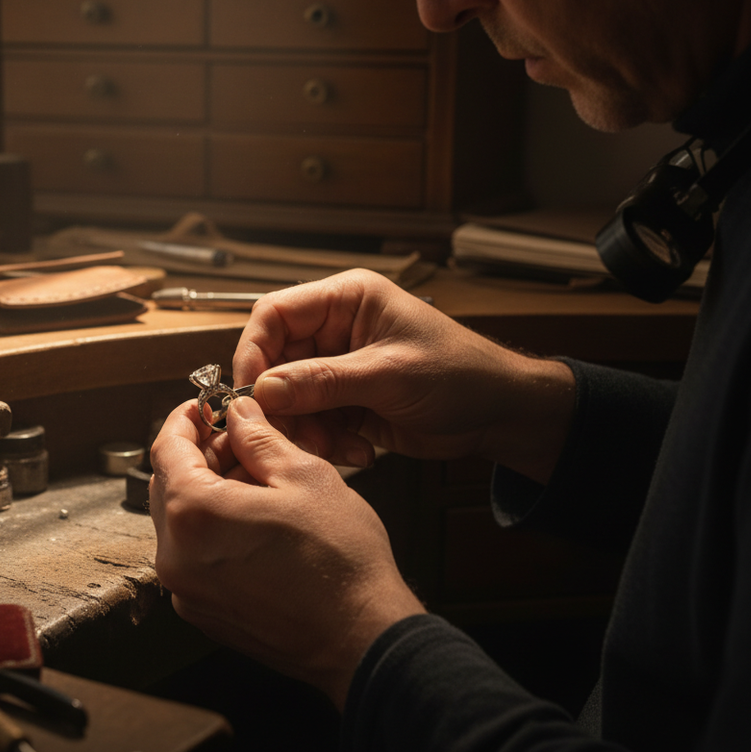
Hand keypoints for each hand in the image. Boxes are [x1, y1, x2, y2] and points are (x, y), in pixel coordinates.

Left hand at [149, 395, 424, 708]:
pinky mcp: (204, 612)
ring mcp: (187, 590)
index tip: (203, 407)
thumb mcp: (304, 476)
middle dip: (199, 455)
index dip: (185, 420)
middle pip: (168, 485)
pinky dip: (213, 530)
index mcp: (193, 515)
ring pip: (181, 522)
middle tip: (239, 438)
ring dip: (208, 492)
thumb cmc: (340, 564)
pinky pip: (194, 556)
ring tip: (257, 479)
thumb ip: (259, 439)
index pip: (166, 449)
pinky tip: (254, 519)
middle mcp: (176, 558)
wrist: (362, 638)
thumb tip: (240, 415)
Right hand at [235, 269, 574, 483]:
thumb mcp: (390, 374)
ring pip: (289, 399)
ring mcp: (338, 368)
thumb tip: (263, 388)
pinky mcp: (345, 401)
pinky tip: (358, 452)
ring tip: (337, 447)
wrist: (501, 415)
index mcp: (347, 300)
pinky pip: (312, 422)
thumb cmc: (462, 375)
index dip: (254, 351)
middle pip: (275, 362)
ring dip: (305, 430)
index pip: (275, 314)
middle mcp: (336, 330)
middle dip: (283, 403)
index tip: (249, 392)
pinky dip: (326, 442)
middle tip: (292, 434)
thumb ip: (323, 380)